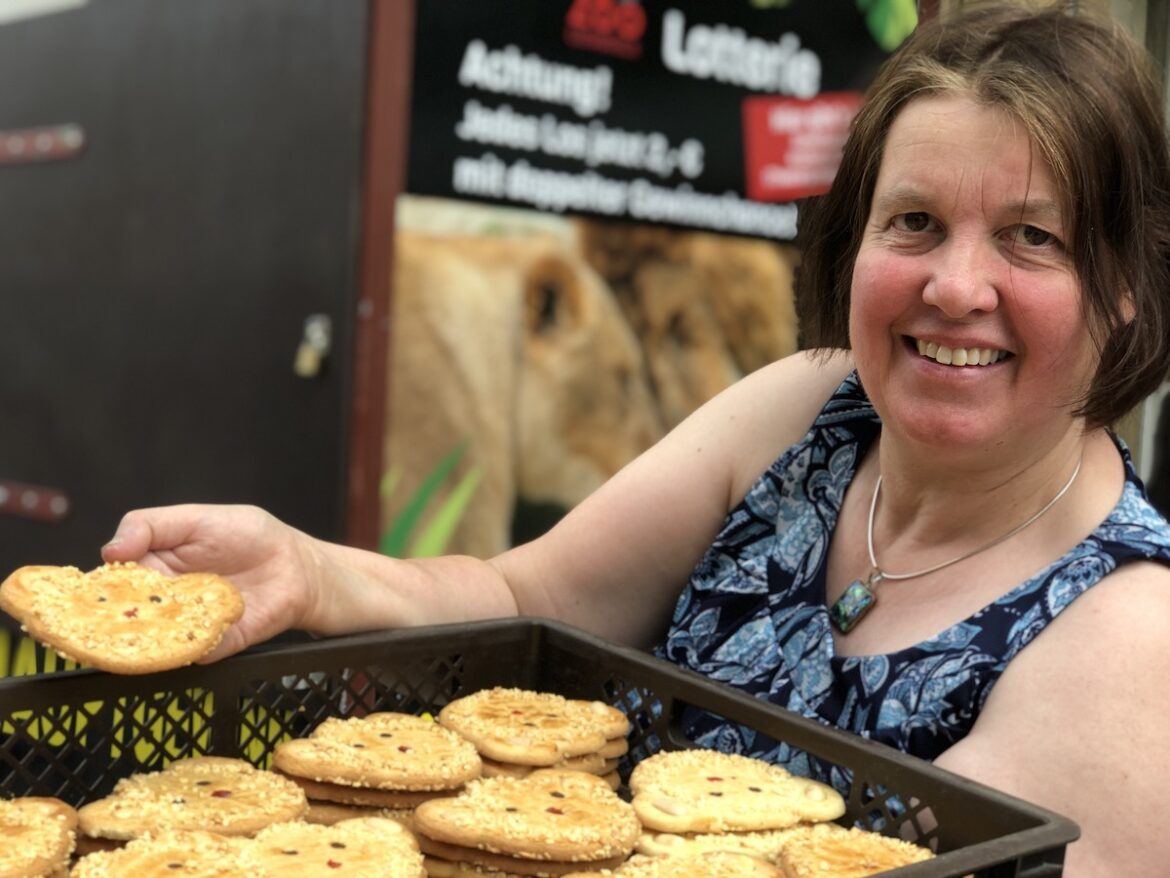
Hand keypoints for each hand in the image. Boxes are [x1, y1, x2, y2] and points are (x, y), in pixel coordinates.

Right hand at [101, 504, 316, 660]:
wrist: (295, 566)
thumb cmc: (247, 536)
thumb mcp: (197, 518)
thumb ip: (152, 527)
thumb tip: (110, 550)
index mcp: (152, 568)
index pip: (112, 582)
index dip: (102, 586)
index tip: (99, 586)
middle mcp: (162, 602)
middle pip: (126, 617)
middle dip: (120, 616)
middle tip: (126, 605)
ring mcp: (185, 626)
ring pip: (153, 640)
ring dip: (151, 634)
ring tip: (159, 618)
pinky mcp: (211, 645)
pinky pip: (190, 653)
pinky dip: (190, 646)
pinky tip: (196, 632)